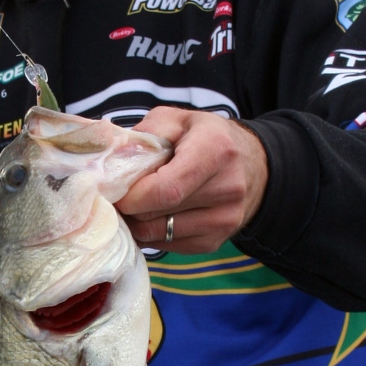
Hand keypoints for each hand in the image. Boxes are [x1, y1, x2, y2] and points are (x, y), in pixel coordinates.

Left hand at [116, 108, 268, 253]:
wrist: (252, 165)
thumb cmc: (206, 138)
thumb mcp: (177, 120)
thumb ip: (144, 136)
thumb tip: (113, 162)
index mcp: (215, 151)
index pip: (166, 189)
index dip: (132, 195)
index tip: (113, 189)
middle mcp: (227, 189)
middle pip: (157, 214)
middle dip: (128, 207)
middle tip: (116, 193)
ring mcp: (224, 220)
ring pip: (157, 234)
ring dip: (136, 221)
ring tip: (135, 202)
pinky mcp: (216, 242)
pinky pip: (167, 245)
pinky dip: (151, 232)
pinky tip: (154, 213)